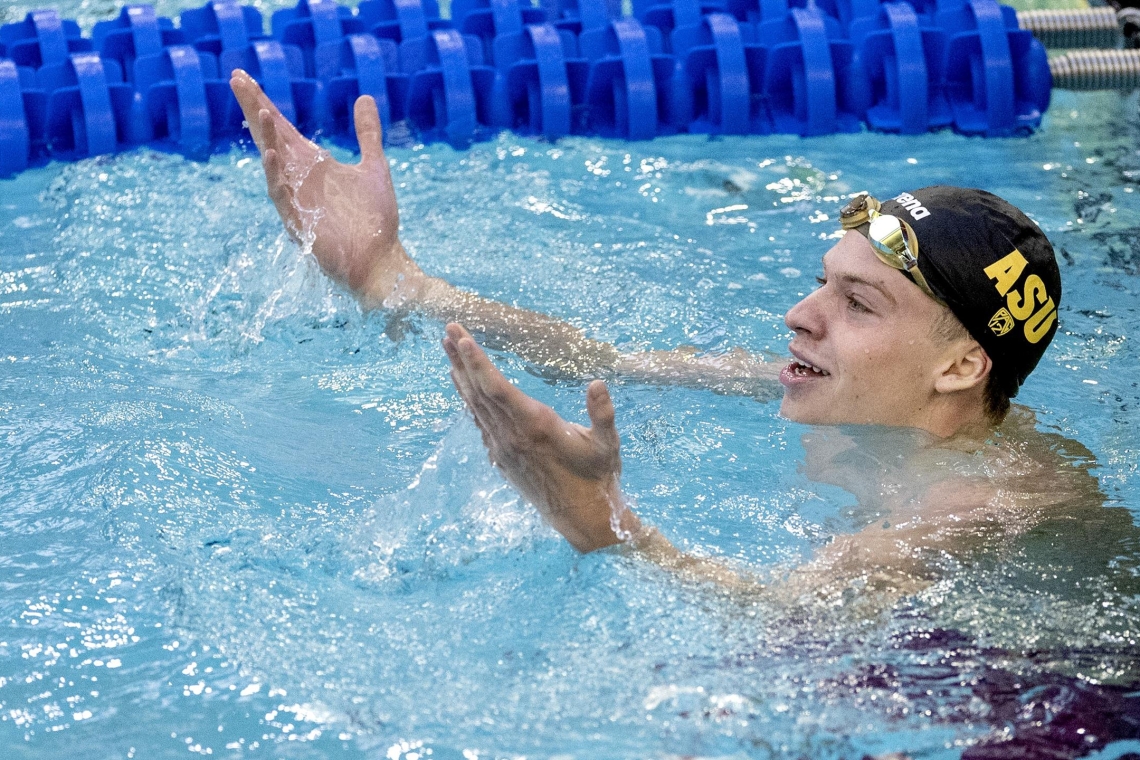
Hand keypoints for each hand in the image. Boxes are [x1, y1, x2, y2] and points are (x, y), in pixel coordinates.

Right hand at [230, 70, 420, 304]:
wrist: (382, 262)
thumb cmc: (374, 221)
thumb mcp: (374, 167)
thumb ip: (367, 134)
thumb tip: (365, 98)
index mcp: (312, 167)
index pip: (281, 129)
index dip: (262, 103)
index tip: (243, 77)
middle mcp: (299, 182)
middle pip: (270, 140)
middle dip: (254, 111)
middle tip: (237, 80)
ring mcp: (297, 203)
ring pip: (274, 167)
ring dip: (267, 140)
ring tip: (261, 112)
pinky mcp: (301, 225)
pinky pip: (283, 198)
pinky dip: (277, 177)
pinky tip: (274, 156)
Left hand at [442, 323, 637, 551]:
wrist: (583, 518)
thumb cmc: (598, 478)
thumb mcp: (608, 445)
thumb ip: (603, 413)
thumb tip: (598, 382)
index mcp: (536, 426)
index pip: (497, 389)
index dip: (477, 362)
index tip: (461, 338)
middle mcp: (512, 436)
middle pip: (478, 391)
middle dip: (461, 358)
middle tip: (448, 328)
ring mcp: (503, 448)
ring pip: (474, 405)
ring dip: (460, 375)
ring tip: (447, 348)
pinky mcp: (501, 458)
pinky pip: (479, 422)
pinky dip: (469, 399)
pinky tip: (463, 385)